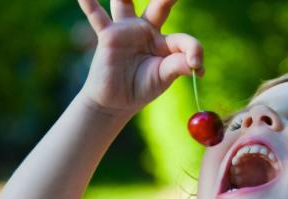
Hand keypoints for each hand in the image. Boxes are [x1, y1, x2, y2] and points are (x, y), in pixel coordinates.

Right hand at [77, 0, 203, 118]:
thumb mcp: (164, 77)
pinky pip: (97, 17)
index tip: (199, 68)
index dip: (194, 52)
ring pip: (126, 2)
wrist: (116, 100)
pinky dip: (89, 4)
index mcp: (167, 42)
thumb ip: (179, 66)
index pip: (185, 41)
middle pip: (161, 6)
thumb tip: (196, 64)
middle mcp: (148, 30)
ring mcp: (127, 30)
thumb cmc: (142, 86)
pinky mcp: (108, 36)